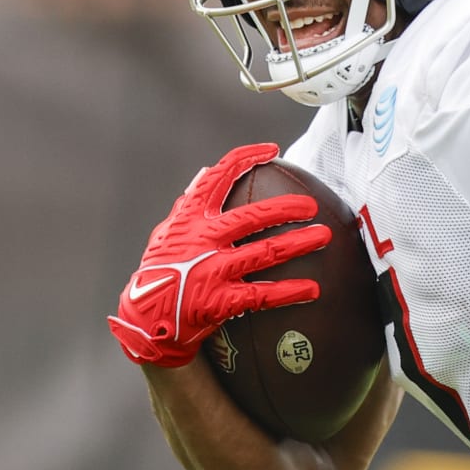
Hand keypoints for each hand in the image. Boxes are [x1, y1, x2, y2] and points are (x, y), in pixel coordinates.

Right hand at [108, 142, 329, 366]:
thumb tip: (205, 174)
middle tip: (310, 206)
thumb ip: (187, 205)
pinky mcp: (220, 301)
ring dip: (298, 244)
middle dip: (285, 208)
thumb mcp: (165, 234)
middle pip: (251, 217)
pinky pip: (262, 294)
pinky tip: (312, 289)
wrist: (146, 320)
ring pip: (264, 252)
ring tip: (323, 236)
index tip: (271, 149)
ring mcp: (212, 271)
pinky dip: (289, 292)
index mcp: (189, 220)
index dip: (244, 159)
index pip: (216, 179)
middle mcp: (203, 241)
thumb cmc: (159, 272)